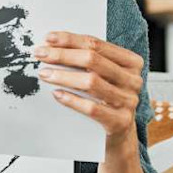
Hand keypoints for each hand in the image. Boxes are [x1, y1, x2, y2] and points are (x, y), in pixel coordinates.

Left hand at [35, 31, 143, 145]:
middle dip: (62, 55)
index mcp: (131, 62)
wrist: (120, 133)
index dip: (70, 40)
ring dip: (63, 76)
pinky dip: (72, 100)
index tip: (48, 39)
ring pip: (91, 82)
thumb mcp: (102, 76)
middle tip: (40, 54)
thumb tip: (52, 45)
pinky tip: (56, 94)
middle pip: (93, 60)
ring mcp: (129, 101)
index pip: (97, 44)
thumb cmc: (106, 98)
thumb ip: (86, 60)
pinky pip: (92, 108)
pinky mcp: (120, 121)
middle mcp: (133, 79)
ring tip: (44, 74)